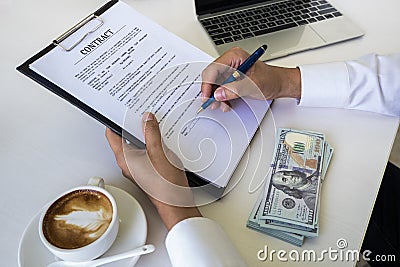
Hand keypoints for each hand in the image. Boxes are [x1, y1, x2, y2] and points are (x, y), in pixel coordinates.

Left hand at [106, 112, 200, 229]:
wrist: (175, 203)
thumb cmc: (165, 185)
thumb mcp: (159, 152)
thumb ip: (151, 133)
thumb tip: (146, 119)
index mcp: (125, 158)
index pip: (112, 135)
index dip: (113, 121)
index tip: (119, 111)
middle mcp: (128, 164)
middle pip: (124, 139)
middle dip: (132, 126)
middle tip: (140, 115)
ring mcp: (137, 168)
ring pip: (136, 146)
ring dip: (144, 136)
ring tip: (153, 126)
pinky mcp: (147, 171)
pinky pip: (145, 153)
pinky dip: (151, 145)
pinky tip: (162, 142)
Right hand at [201, 47, 301, 110]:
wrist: (279, 84)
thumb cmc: (271, 79)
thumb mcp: (252, 85)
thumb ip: (234, 89)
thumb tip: (218, 94)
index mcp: (234, 56)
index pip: (213, 69)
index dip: (208, 84)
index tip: (207, 96)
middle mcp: (230, 62)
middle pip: (211, 76)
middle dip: (211, 91)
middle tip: (212, 103)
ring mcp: (230, 70)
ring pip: (214, 84)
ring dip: (216, 96)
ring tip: (222, 105)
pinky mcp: (231, 79)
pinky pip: (220, 88)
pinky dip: (221, 97)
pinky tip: (226, 103)